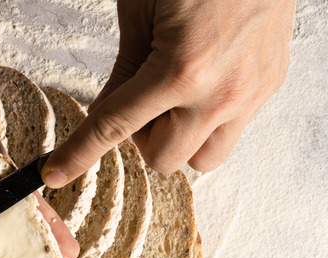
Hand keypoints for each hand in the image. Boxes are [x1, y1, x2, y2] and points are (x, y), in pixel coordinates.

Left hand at [42, 0, 294, 186]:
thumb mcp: (141, 13)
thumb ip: (124, 71)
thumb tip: (106, 112)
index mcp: (181, 71)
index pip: (115, 127)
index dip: (80, 153)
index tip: (57, 173)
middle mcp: (220, 92)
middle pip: (164, 160)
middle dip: (141, 138)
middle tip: (139, 102)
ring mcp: (251, 93)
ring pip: (204, 160)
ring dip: (180, 140)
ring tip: (174, 100)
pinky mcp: (270, 86)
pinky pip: (233, 130)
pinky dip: (208, 120)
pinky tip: (202, 84)